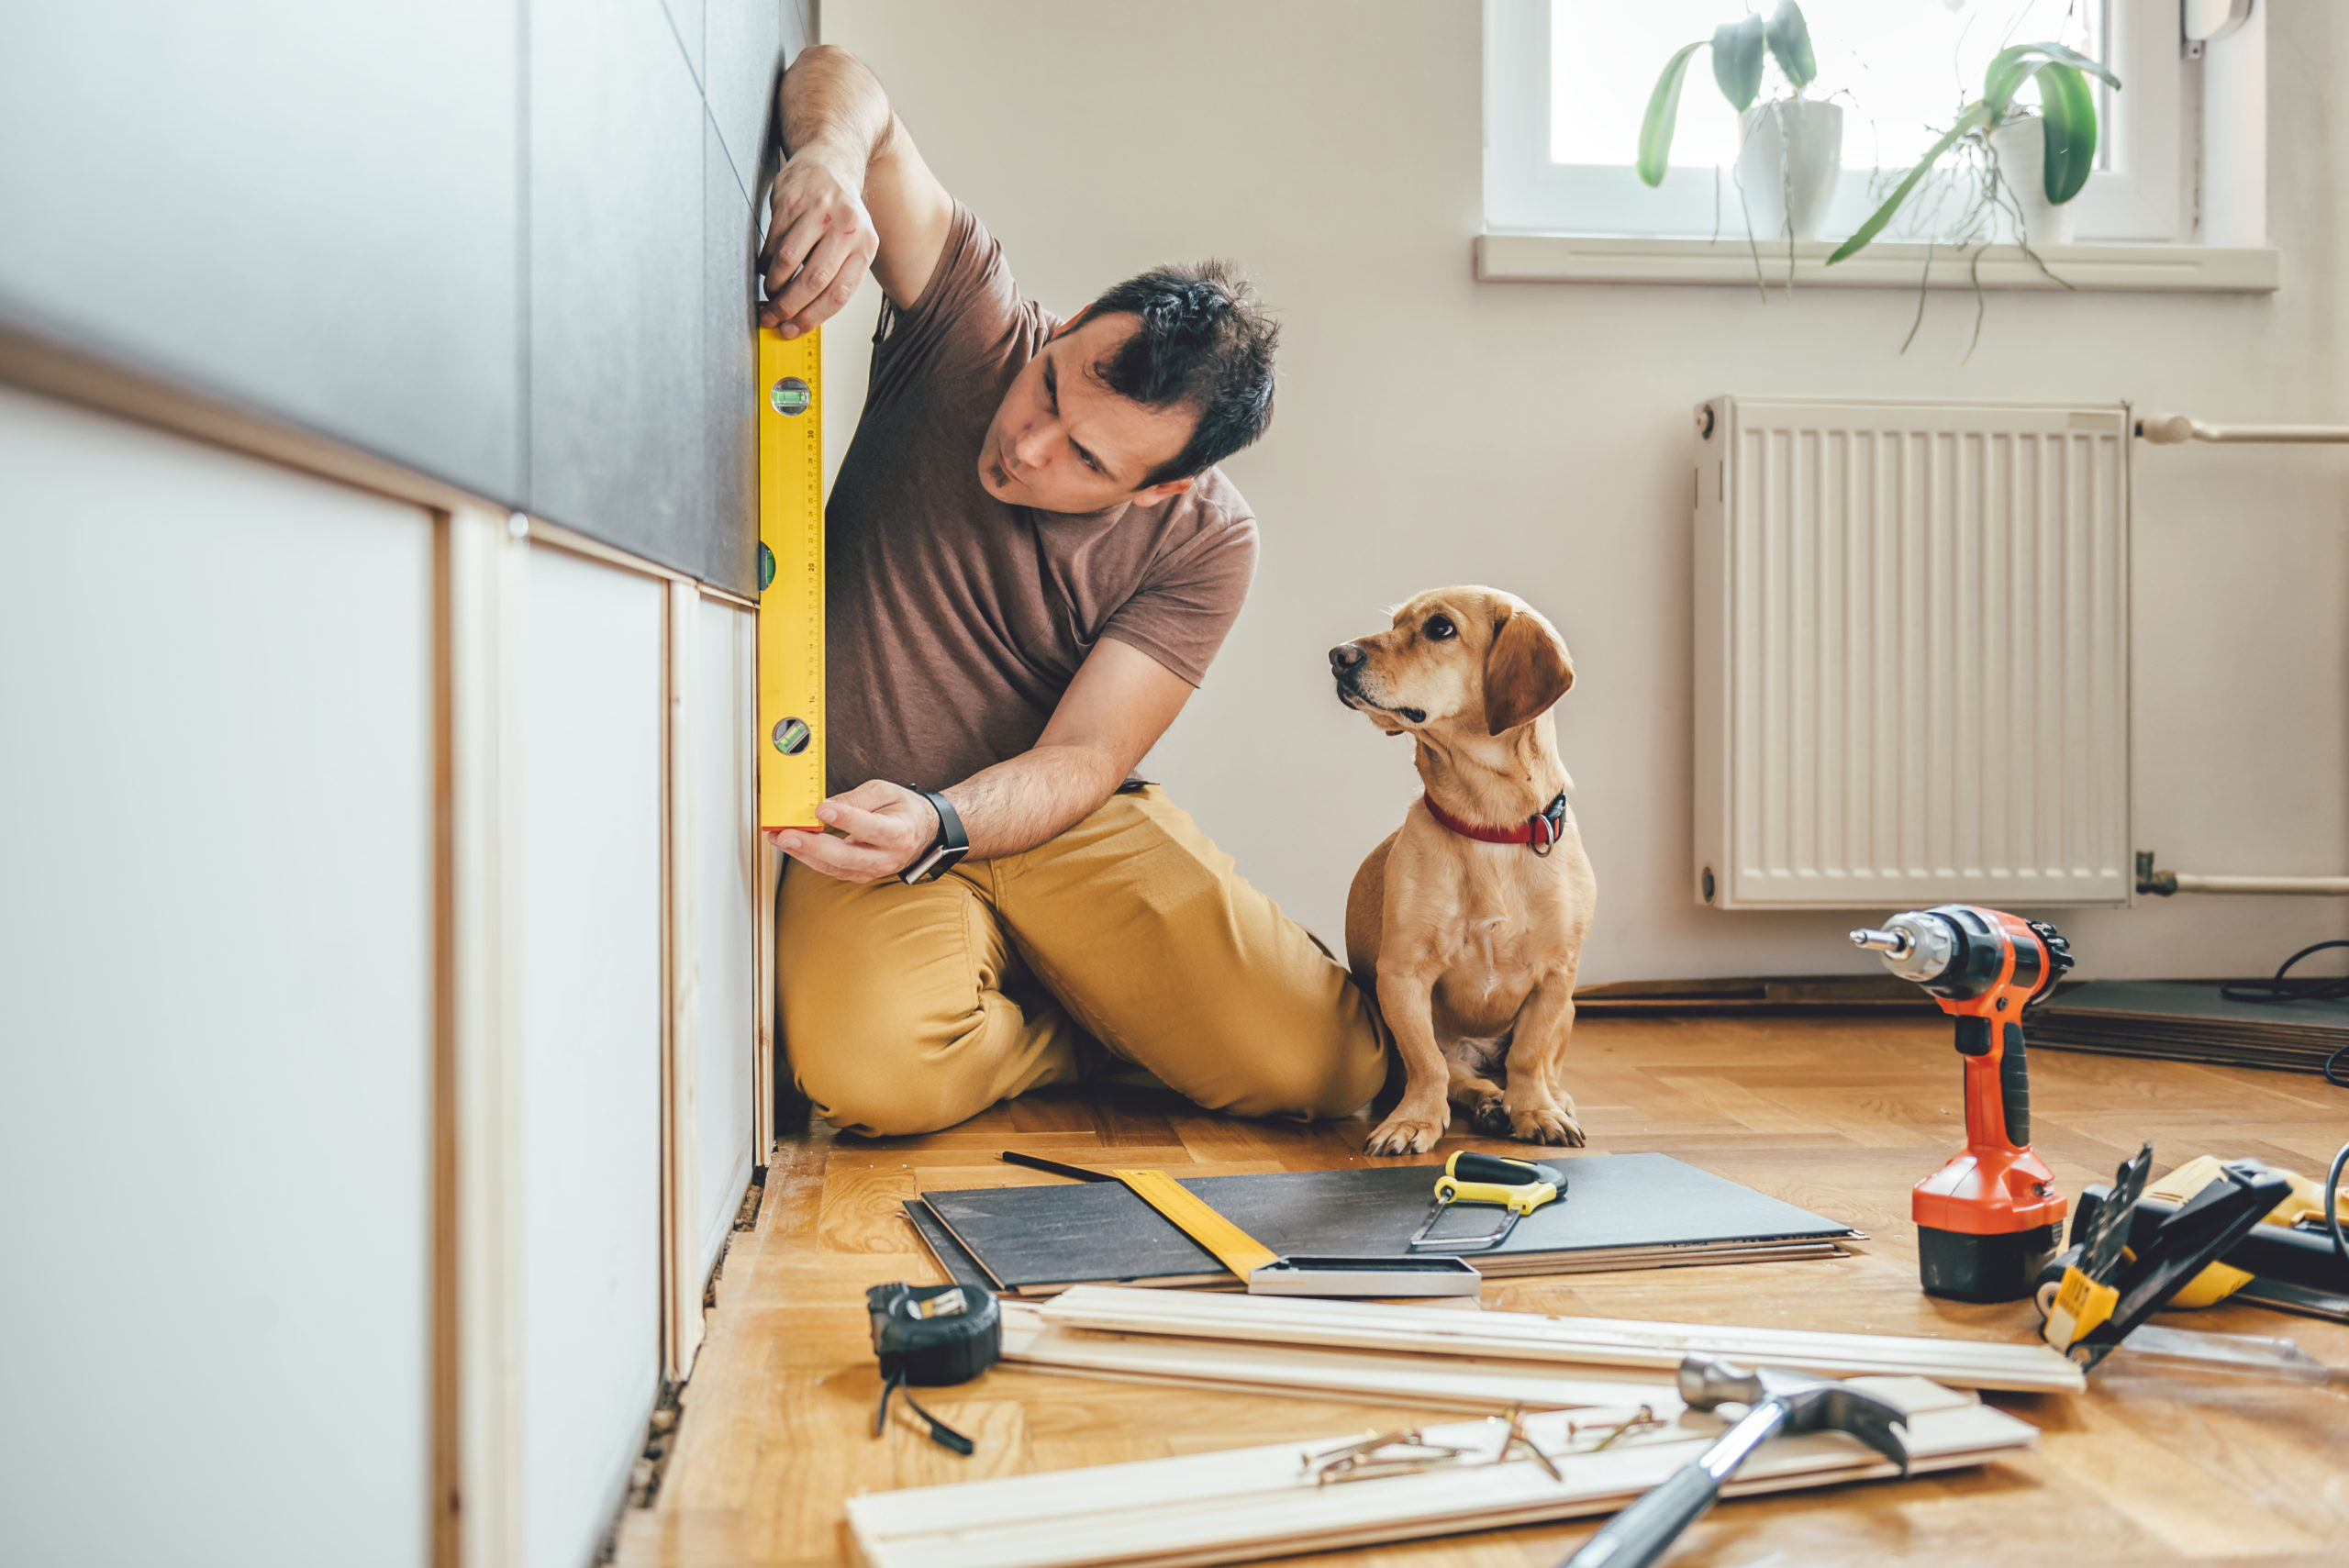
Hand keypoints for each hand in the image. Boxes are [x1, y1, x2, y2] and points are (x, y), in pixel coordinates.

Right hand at [759, 150, 879, 337]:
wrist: (830, 160)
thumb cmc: (839, 211)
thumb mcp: (852, 242)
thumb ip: (837, 275)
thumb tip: (805, 317)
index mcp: (866, 245)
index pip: (838, 294)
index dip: (811, 317)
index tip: (792, 330)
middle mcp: (847, 228)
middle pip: (812, 281)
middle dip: (788, 306)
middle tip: (772, 316)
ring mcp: (818, 212)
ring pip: (788, 262)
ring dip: (774, 285)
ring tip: (770, 292)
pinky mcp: (792, 200)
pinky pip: (773, 241)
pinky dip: (766, 261)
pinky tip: (767, 267)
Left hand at [766, 780, 941, 883]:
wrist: (921, 833)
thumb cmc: (902, 810)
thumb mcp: (885, 792)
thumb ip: (856, 799)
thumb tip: (826, 807)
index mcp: (899, 833)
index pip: (870, 828)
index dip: (845, 819)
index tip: (821, 810)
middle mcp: (886, 857)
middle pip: (846, 856)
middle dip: (812, 846)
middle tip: (787, 834)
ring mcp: (872, 871)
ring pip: (833, 867)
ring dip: (803, 853)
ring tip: (780, 838)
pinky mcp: (859, 875)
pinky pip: (830, 870)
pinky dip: (809, 858)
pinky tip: (793, 845)